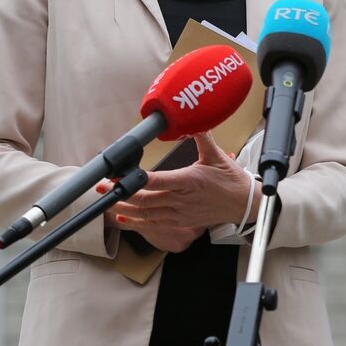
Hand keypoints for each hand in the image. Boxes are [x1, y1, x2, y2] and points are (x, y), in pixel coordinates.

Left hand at [97, 132, 254, 232]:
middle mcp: (181, 199)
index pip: (157, 181)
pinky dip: (135, 223)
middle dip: (121, 195)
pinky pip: (153, 224)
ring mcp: (179, 213)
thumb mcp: (216, 156)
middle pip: (145, 200)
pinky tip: (122, 219)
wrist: (243, 205)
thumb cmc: (230, 181)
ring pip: (146, 214)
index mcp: (189, 181)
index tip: (119, 177)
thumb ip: (203, 138)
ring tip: (106, 202)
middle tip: (102, 188)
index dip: (136, 181)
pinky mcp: (179, 222)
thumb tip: (194, 121)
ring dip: (124, 209)